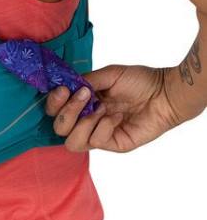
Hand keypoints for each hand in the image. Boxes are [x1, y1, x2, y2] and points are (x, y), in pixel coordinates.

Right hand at [45, 64, 182, 152]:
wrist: (164, 92)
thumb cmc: (139, 81)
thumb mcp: (108, 75)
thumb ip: (86, 81)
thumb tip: (66, 86)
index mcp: (82, 103)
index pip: (55, 110)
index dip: (54, 103)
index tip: (63, 89)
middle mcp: (87, 120)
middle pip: (59, 129)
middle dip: (67, 112)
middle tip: (84, 96)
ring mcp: (100, 134)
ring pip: (73, 142)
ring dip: (83, 122)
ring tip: (101, 108)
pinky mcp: (114, 144)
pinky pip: (97, 141)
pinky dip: (104, 126)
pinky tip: (118, 116)